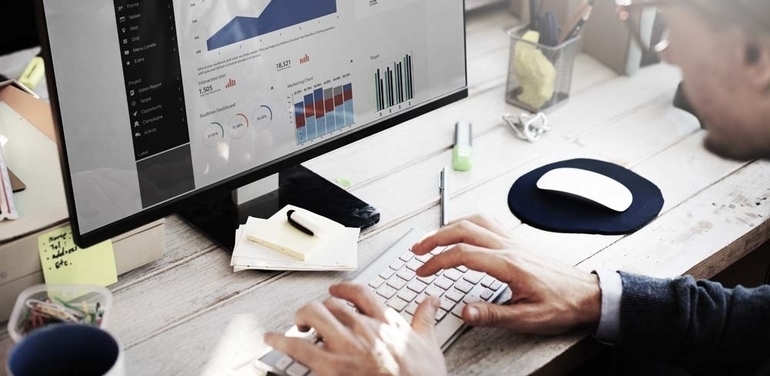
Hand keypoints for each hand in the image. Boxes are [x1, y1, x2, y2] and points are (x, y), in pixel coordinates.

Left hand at [264, 283, 446, 375]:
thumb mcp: (429, 344)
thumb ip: (425, 318)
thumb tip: (432, 300)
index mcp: (385, 321)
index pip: (359, 293)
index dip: (343, 289)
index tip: (336, 291)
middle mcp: (363, 328)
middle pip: (331, 304)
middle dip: (319, 308)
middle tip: (313, 316)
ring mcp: (346, 346)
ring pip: (313, 315)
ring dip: (301, 317)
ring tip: (297, 325)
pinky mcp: (331, 366)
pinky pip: (299, 347)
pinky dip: (281, 341)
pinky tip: (272, 339)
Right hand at [411, 215, 600, 334]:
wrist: (588, 295)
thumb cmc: (562, 305)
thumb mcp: (527, 318)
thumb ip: (493, 314)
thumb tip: (464, 311)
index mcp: (508, 264)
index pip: (463, 254)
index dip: (437, 261)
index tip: (423, 271)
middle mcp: (509, 247)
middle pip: (464, 230)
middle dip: (435, 237)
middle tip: (417, 250)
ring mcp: (514, 242)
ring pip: (475, 221)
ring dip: (450, 226)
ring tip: (433, 238)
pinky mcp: (518, 243)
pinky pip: (488, 223)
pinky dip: (468, 222)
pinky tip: (463, 231)